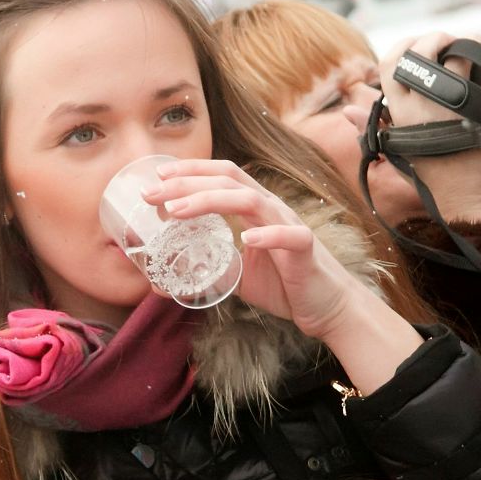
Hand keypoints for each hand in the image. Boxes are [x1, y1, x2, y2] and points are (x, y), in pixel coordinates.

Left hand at [143, 160, 422, 388]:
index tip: (157, 178)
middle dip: (188, 182)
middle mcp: (271, 209)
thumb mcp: (238, 273)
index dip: (191, 172)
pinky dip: (267, 236)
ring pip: (251, 200)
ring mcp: (289, 225)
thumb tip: (172, 269)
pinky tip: (247, 240)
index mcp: (255, 210)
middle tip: (153, 193)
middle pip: (228, 180)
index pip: (221, 177)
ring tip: (178, 211)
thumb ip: (210, 264)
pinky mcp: (305, 250)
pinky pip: (290, 236)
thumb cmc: (285, 284)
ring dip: (211, 201)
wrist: (327, 307)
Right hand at [378, 31, 480, 222]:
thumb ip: (370, 128)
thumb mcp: (393, 151)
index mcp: (400, 112)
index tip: (417, 42)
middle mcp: (424, 105)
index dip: (403, 44)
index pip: (389, 62)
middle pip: (426, 51)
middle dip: (439, 37)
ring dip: (474, 42)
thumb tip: (346, 112)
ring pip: (464, 56)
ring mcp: (456, 108)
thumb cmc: (429, 178)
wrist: (464, 203)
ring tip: (480, 44)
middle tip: (452, 40)